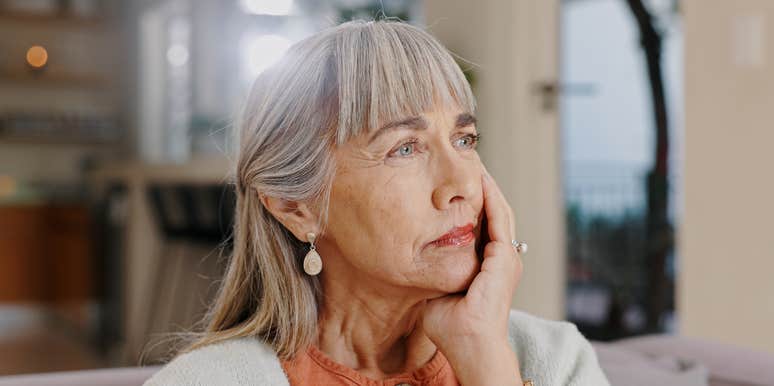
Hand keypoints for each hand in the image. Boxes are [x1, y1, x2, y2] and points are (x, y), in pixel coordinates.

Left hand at [421, 166, 523, 384]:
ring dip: (489, 188)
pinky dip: (492, 198)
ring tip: (477, 164)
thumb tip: (411, 262)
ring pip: (500, 212)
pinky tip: (482, 179)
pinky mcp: (504, 258)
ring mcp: (506, 259)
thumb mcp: (437, 292)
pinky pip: (499, 219)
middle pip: (493, 215)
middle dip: (483, 190)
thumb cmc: (451, 327)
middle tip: (471, 164)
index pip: (481, 227)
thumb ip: (431, 274)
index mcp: (487, 267)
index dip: (472, 205)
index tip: (457, 186)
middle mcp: (501, 260)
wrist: (469, 344)